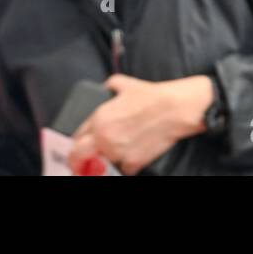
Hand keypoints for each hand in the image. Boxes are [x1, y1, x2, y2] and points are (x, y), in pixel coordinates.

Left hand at [68, 74, 213, 175]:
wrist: (176, 109)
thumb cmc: (154, 96)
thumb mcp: (128, 84)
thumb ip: (112, 85)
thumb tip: (108, 86)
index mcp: (98, 119)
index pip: (76, 136)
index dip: (79, 140)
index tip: (81, 144)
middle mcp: (103, 138)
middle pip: (77, 157)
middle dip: (77, 160)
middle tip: (81, 162)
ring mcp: (117, 153)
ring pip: (101, 165)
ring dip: (106, 161)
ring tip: (114, 154)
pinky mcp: (133, 163)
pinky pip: (123, 169)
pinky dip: (127, 165)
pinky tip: (133, 155)